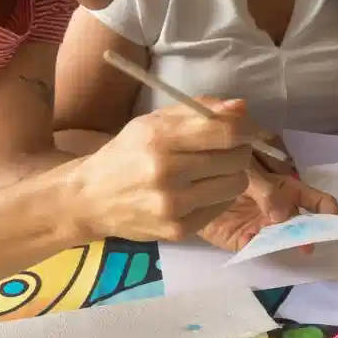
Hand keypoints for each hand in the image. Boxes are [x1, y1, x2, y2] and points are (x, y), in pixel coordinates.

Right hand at [67, 98, 256, 242]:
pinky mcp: (178, 230)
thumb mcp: (155, 121)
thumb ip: (200, 110)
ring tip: (214, 170)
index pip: (225, 132)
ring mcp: (173, 205)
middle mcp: (167, 172)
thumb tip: (242, 107)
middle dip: (239, 150)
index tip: (246, 129)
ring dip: (233, 174)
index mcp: (160, 137)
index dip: (245, 128)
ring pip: (235, 184)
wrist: (91, 198)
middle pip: (236, 158)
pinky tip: (201, 190)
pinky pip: (222, 207)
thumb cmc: (129, 152)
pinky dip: (219, 196)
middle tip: (227, 149)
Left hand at [198, 165, 337, 252]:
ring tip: (272, 232)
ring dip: (281, 238)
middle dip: (308, 231)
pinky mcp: (243, 240)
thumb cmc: (223, 166)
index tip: (333, 218)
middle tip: (307, 243)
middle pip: (302, 221)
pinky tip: (248, 236)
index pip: (313, 198)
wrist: (189, 181)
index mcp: (284, 185)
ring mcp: (262, 225)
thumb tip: (284, 217)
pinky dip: (254, 243)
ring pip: (281, 236)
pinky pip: (254, 246)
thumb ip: (267, 188)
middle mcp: (279, 207)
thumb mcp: (247, 168)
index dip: (326, 207)